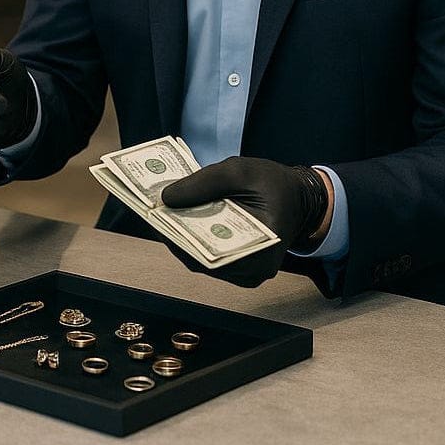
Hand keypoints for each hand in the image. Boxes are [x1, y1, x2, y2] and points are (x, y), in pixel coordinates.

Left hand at [160, 157, 331, 287]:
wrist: (296, 196)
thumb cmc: (273, 183)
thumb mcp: (241, 171)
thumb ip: (204, 182)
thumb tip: (165, 198)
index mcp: (264, 250)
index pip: (215, 253)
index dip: (183, 237)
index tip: (158, 218)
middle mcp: (252, 271)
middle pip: (201, 258)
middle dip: (173, 233)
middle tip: (148, 211)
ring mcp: (241, 273)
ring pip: (198, 258)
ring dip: (176, 235)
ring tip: (153, 212)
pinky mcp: (231, 266)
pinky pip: (202, 254)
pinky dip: (186, 236)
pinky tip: (169, 217)